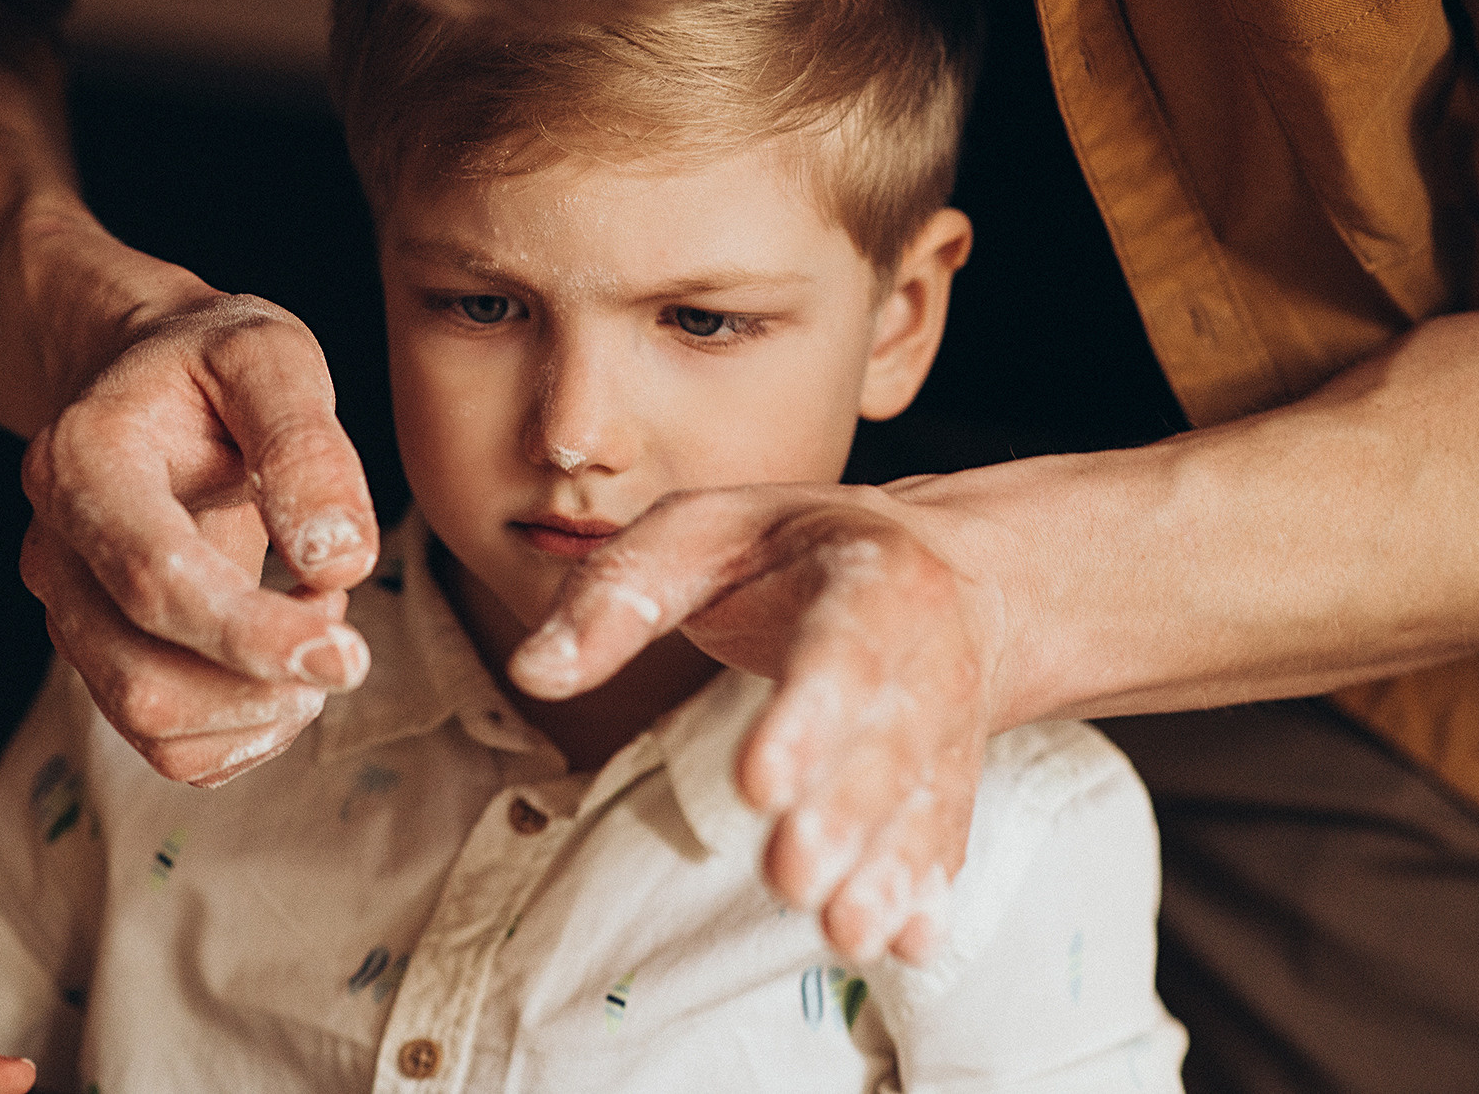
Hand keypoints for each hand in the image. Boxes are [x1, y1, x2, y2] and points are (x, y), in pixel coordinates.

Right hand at [20, 293, 379, 785]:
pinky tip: (284, 661)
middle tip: (345, 638)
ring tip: (315, 627)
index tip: (347, 656)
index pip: (157, 580)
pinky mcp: (100, 657)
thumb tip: (339, 560)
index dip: (253, 635)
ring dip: (261, 709)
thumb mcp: (270, 355)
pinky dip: (246, 731)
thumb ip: (306, 447)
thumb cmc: (210, 363)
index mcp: (82, 461)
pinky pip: (168, 745)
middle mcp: (58, 551)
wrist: (144, 378)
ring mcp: (71, 613)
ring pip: (152, 726)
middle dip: (264, 687)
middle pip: (144, 679)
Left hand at [507, 483, 1000, 964]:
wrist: (946, 572)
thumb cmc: (789, 551)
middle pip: (887, 742)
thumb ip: (616, 596)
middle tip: (789, 879)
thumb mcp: (697, 535)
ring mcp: (943, 725)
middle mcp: (923, 654)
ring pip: (919, 802)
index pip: (841, 647)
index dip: (808, 716)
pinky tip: (906, 944)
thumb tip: (532, 672)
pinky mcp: (946, 784)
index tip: (759, 783)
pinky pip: (945, 838)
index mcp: (866, 575)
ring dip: (885, 873)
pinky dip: (927, 892)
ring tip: (848, 934)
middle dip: (842, 817)